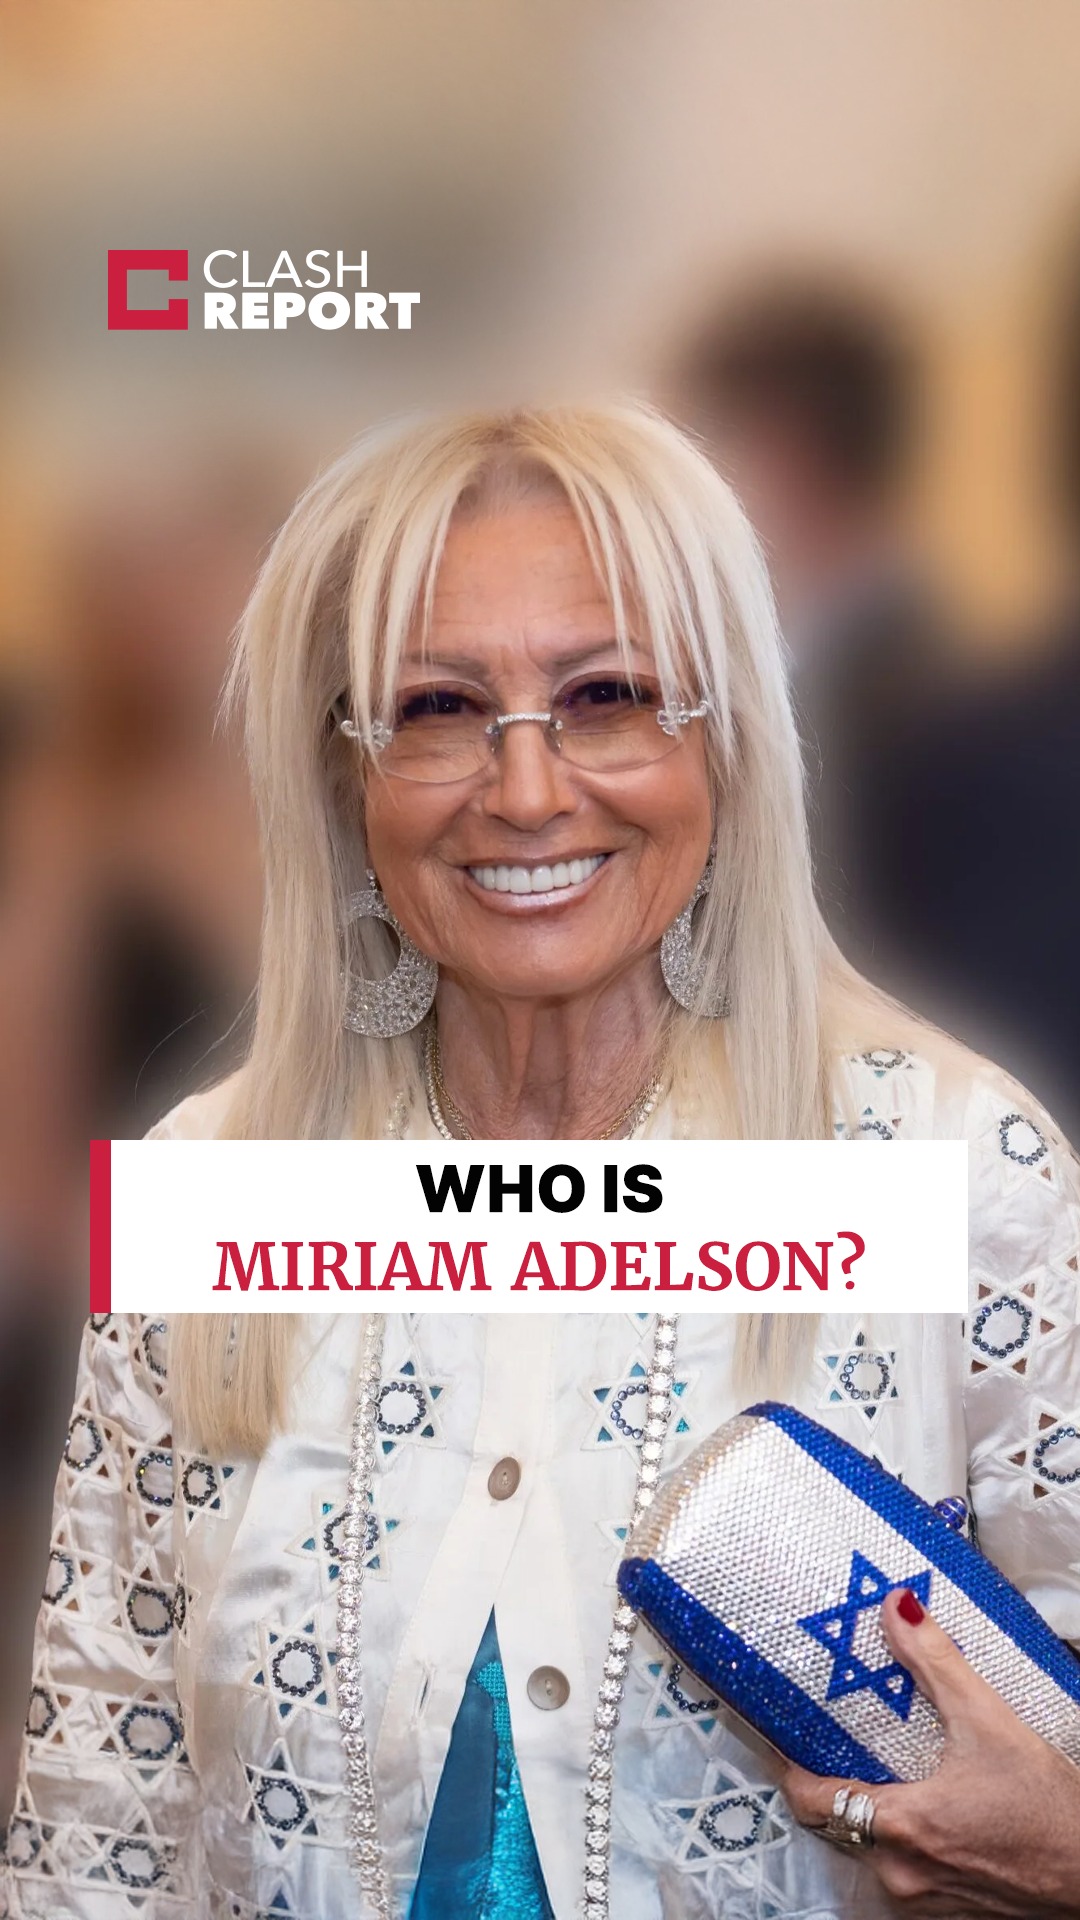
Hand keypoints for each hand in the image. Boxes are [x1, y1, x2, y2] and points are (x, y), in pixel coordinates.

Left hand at [780, 1588, 1079, 1915]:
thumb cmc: (1049, 1810)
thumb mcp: (989, 1722)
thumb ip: (936, 1662)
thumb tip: (899, 1608)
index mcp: (902, 1826)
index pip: (811, 1798)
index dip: (786, 1761)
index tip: (773, 1726)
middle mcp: (901, 1871)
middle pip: (833, 1821)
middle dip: (823, 1776)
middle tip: (819, 1730)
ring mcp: (922, 1895)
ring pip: (864, 1844)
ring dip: (861, 1804)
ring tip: (868, 1756)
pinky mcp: (945, 1904)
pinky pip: (898, 1863)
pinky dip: (894, 1830)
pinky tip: (915, 1795)